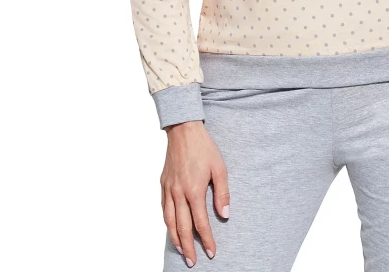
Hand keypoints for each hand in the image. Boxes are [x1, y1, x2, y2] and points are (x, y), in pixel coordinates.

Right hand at [161, 121, 229, 266]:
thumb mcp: (220, 168)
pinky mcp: (163, 183)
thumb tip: (225, 215)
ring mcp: (168, 189)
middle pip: (182, 227)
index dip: (207, 240)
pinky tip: (171, 226)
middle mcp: (178, 193)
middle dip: (188, 247)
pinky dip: (167, 221)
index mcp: (194, 191)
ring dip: (175, 238)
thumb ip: (222, 194)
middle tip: (192, 261)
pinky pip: (163, 208)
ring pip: (169, 221)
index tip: (211, 252)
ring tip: (181, 250)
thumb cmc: (204, 148)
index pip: (200, 223)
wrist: (184, 130)